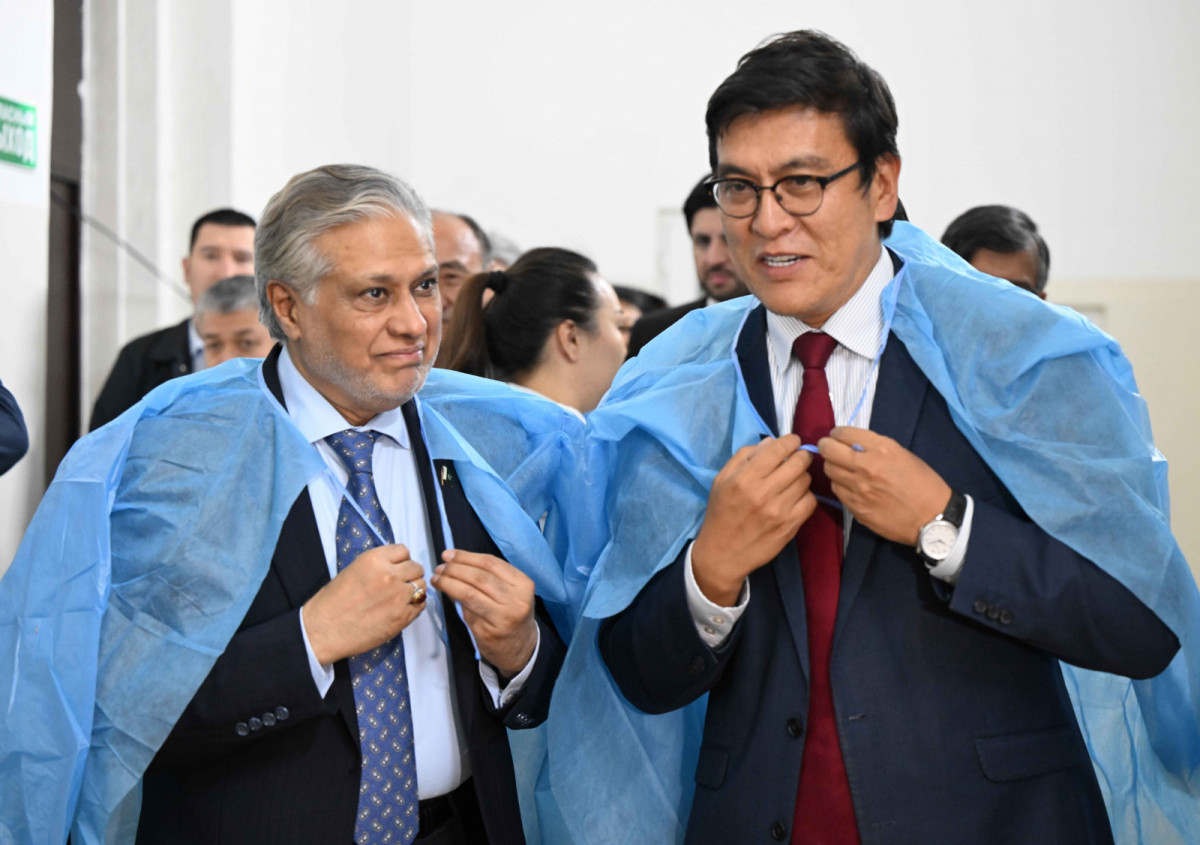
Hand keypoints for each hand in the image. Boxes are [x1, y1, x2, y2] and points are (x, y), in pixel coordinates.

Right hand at [302, 544, 426, 664]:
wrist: (324, 629)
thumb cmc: (333, 601)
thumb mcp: (354, 570)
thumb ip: (378, 566)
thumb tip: (396, 566)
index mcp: (374, 560)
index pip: (403, 551)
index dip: (401, 560)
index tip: (396, 568)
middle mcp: (390, 575)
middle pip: (416, 567)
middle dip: (410, 574)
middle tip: (399, 584)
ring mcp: (398, 596)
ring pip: (421, 586)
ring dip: (414, 590)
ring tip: (400, 598)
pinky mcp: (403, 616)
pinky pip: (421, 605)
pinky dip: (414, 606)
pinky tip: (401, 609)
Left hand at [431, 550, 537, 678]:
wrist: (521, 648)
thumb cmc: (511, 613)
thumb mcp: (510, 592)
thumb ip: (488, 577)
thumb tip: (453, 563)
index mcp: (523, 584)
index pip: (490, 563)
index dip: (466, 557)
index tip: (448, 554)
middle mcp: (516, 600)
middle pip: (479, 577)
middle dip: (455, 569)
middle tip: (440, 568)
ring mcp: (503, 617)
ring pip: (469, 593)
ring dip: (449, 583)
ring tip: (437, 579)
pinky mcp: (488, 632)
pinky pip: (467, 611)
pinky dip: (455, 600)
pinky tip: (446, 594)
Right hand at [692, 434, 816, 605]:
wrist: (723, 553)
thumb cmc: (720, 513)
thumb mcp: (722, 480)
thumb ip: (744, 456)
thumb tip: (771, 441)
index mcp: (745, 478)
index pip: (778, 449)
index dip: (790, 440)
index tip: (792, 441)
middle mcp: (764, 492)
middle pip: (798, 462)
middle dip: (802, 455)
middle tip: (798, 458)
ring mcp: (780, 510)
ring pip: (806, 480)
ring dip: (802, 476)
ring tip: (793, 480)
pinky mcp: (790, 526)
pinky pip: (811, 501)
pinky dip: (806, 495)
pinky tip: (795, 497)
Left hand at [819, 426, 951, 544]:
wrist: (933, 518)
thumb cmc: (923, 484)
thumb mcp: (903, 455)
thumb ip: (876, 449)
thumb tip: (853, 446)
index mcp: (882, 449)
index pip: (844, 433)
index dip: (837, 434)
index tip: (837, 437)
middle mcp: (866, 466)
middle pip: (829, 451)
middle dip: (826, 447)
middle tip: (829, 449)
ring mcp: (859, 488)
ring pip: (829, 471)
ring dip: (833, 467)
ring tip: (841, 469)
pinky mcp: (856, 507)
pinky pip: (837, 491)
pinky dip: (840, 485)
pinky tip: (848, 486)